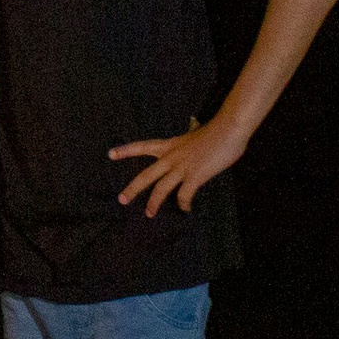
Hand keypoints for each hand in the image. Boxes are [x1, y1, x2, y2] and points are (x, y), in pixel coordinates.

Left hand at [109, 120, 241, 217]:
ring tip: (149, 213)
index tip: (110, 154)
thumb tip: (193, 124)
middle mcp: (170, 157)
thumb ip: (189, 135)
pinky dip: (183, 204)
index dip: (125, 151)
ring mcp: (182, 167)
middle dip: (132, 188)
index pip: (141, 146)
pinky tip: (185, 209)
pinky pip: (184, 194)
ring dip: (154, 203)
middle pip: (146, 175)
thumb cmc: (215, 131)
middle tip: (121, 199)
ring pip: (161, 188)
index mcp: (169, 145)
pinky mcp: (195, 176)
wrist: (228, 129)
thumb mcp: (195, 133)